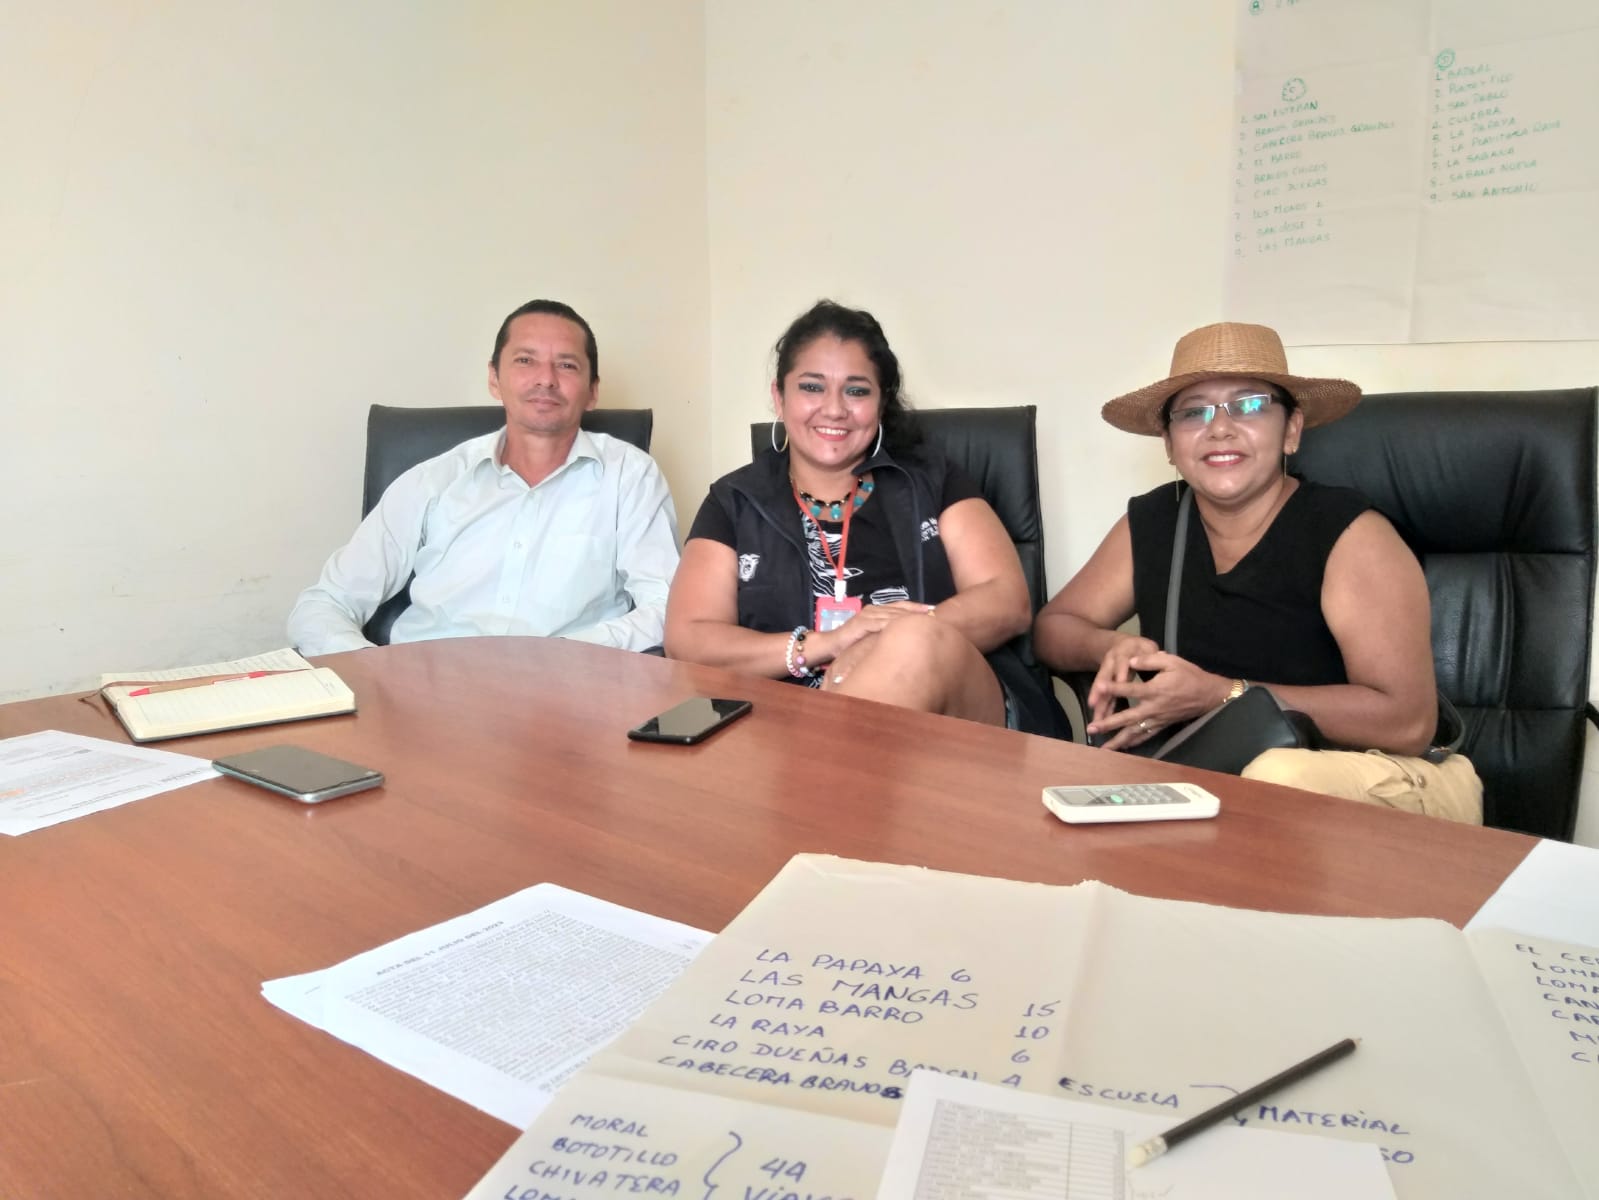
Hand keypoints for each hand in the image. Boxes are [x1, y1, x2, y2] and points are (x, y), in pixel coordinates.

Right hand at [809, 602, 926, 664]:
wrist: (831, 645)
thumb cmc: (853, 642)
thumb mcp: (873, 636)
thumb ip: (886, 634)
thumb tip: (906, 637)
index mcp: (878, 611)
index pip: (901, 607)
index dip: (917, 608)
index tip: (933, 610)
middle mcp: (874, 610)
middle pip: (900, 607)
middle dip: (917, 610)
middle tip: (934, 612)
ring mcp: (868, 615)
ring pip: (893, 613)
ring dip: (910, 615)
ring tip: (925, 618)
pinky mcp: (863, 623)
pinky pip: (881, 622)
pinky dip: (894, 623)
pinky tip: (905, 625)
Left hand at [1087, 650, 1229, 751]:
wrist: (1209, 694)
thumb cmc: (1189, 675)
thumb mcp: (1172, 661)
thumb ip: (1150, 660)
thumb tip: (1131, 661)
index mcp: (1155, 690)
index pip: (1131, 689)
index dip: (1115, 688)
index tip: (1099, 687)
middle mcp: (1154, 707)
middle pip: (1128, 717)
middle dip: (1108, 723)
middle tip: (1092, 728)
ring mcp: (1158, 719)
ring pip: (1135, 732)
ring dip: (1118, 739)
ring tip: (1102, 747)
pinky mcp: (1162, 725)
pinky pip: (1146, 736)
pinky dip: (1134, 743)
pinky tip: (1122, 748)